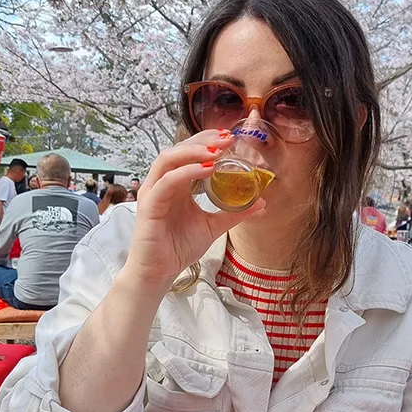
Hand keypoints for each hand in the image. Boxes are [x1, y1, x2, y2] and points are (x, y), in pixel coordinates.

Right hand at [123, 130, 266, 295]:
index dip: (208, 142)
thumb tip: (262, 203)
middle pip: (179, 149)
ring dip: (193, 151)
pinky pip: (166, 182)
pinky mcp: (149, 206)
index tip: (230, 138)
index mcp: (177, 184)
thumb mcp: (213, 226)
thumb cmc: (178, 248)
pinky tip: (206, 170)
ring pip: (168, 159)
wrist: (160, 273)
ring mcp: (154, 192)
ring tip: (217, 151)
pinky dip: (186, 173)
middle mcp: (163, 183)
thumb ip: (234, 214)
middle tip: (227, 139)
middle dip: (203, 140)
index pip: (189, 153)